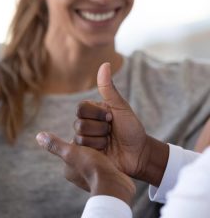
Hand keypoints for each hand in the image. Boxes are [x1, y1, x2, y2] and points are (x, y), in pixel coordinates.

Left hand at [36, 132, 135, 204]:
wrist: (114, 186)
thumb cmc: (91, 168)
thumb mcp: (71, 153)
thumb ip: (56, 145)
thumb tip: (38, 135)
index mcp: (69, 170)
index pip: (74, 146)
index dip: (83, 137)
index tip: (91, 134)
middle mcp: (79, 175)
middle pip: (86, 150)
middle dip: (94, 143)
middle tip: (102, 137)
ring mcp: (93, 178)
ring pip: (97, 155)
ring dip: (103, 148)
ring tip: (110, 142)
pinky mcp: (107, 178)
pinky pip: (106, 161)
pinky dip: (110, 155)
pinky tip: (116, 150)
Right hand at [74, 63, 168, 185]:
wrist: (139, 153)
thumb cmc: (132, 129)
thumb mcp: (121, 108)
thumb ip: (109, 89)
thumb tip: (105, 64)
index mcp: (93, 111)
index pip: (81, 108)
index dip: (97, 114)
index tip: (111, 117)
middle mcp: (87, 123)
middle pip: (79, 124)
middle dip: (100, 128)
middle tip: (112, 131)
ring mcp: (86, 139)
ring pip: (81, 137)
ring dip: (100, 139)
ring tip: (110, 141)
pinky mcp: (86, 154)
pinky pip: (83, 150)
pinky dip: (97, 149)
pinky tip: (106, 150)